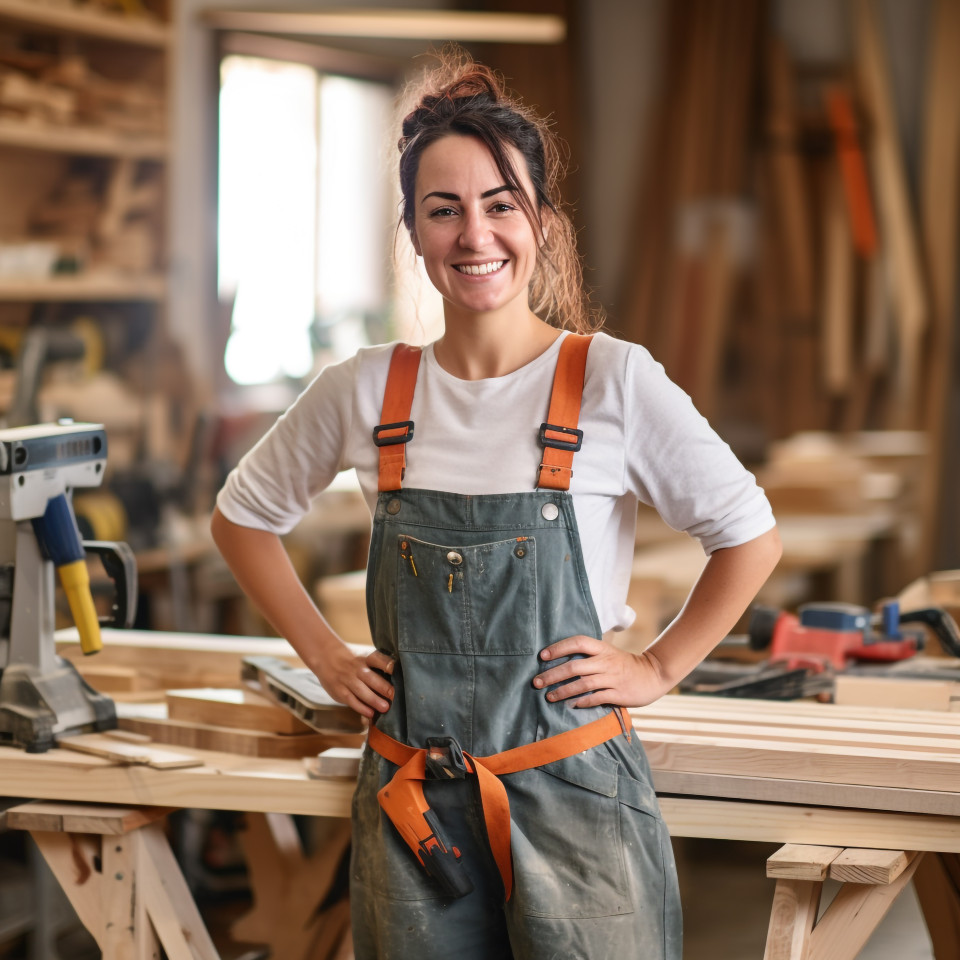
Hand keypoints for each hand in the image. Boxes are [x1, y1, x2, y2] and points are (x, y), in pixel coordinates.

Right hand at [315, 645, 395, 719]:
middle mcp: (357, 669)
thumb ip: (378, 669)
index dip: (386, 664)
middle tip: (394, 695)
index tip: (395, 669)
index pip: (377, 660)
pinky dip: (361, 707)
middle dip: (383, 687)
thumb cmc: (353, 662)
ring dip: (374, 700)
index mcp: (365, 659)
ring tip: (385, 708)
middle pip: (370, 678)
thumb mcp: (364, 659)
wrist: (326, 658)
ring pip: (361, 691)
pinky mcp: (340, 691)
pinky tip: (370, 713)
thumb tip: (397, 682)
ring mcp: (347, 680)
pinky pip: (351, 700)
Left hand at [533, 636, 668, 708]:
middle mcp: (605, 662)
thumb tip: (560, 660)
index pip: (577, 643)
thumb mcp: (608, 653)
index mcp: (602, 648)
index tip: (542, 656)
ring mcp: (612, 678)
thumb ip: (589, 655)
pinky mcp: (618, 694)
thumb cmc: (624, 664)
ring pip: (582, 684)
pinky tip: (571, 705)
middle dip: (552, 675)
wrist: (653, 674)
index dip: (559, 648)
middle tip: (536, 682)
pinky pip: (596, 698)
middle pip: (574, 666)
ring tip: (549, 697)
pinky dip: (582, 702)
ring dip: (563, 691)